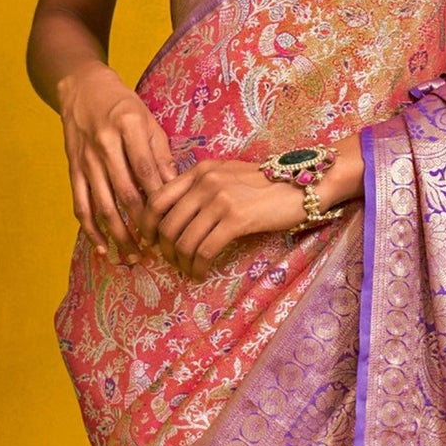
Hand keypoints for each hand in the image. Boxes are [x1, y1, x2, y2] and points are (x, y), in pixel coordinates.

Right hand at [58, 60, 175, 258]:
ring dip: (120, 236)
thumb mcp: (148, 121)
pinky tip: (104, 249)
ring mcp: (86, 159)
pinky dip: (91, 231)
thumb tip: (177, 191)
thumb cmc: (123, 107)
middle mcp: (104, 143)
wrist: (81, 87)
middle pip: (126, 194)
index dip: (160, 202)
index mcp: (128, 126)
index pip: (147, 172)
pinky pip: (81, 206)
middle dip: (143, 226)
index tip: (172, 225)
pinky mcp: (73, 169)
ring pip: (103, 206)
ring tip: (135, 257)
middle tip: (158, 249)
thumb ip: (161, 156)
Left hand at [140, 137, 364, 278]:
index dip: (147, 225)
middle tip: (172, 264)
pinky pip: (205, 249)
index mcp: (199, 171)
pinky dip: (199, 267)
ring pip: (184, 240)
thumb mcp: (228, 178)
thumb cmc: (265, 187)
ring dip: (182, 263)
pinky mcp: (236, 218)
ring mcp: (220, 199)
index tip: (150, 243)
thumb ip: (202, 189)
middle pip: (166, 223)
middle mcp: (205, 182)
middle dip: (164, 250)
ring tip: (189, 271)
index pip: (158, 198)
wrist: (299, 186)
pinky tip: (201, 274)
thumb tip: (179, 216)